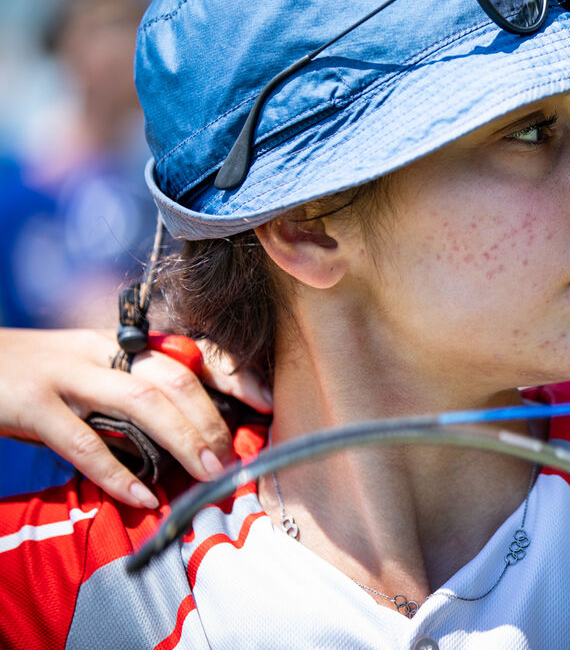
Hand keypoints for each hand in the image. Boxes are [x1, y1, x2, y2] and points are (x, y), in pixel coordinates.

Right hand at [0, 328, 271, 507]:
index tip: (267, 401)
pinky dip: (116, 472)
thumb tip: (190, 435)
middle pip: (173, 378)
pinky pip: (83, 441)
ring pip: (141, 401)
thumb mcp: (90, 374)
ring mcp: (67, 375)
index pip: (188, 352)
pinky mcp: (32, 403)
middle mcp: (101, 352)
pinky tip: (143, 495)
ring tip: (208, 473)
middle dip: (211, 419)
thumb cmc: (37, 376)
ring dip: (182, 439)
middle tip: (233, 458)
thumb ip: (133, 396)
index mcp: (120, 344)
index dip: (232, 375)